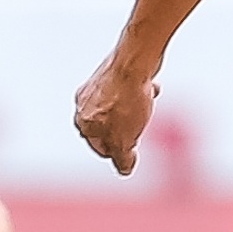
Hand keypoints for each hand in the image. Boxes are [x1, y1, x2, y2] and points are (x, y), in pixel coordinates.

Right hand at [74, 51, 158, 176]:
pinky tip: (150, 90)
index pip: (101, 149)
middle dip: (128, 130)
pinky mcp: (112, 71)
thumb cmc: (126, 101)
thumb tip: (123, 170)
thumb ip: (121, 158)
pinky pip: (128, 90)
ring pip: (121, 109)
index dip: (121, 152)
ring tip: (147, 105)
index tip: (135, 149)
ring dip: (136, 111)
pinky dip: (140, 93)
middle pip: (111, 128)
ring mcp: (97, 86)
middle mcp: (84, 104)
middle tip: (140, 126)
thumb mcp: (123, 139)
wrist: (134, 61)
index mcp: (82, 122)